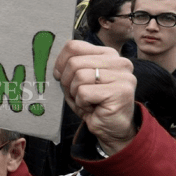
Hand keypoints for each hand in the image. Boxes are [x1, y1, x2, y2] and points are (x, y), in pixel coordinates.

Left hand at [53, 40, 136, 155]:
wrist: (113, 129)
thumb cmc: (95, 104)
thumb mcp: (80, 80)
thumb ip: (71, 66)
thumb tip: (53, 62)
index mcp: (108, 54)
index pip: (74, 46)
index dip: (60, 62)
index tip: (59, 75)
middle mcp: (119, 61)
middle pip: (74, 62)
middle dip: (67, 81)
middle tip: (76, 93)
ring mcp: (122, 76)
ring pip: (79, 76)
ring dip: (75, 93)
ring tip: (86, 100)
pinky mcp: (120, 91)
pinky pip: (84, 92)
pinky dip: (82, 103)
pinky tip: (93, 107)